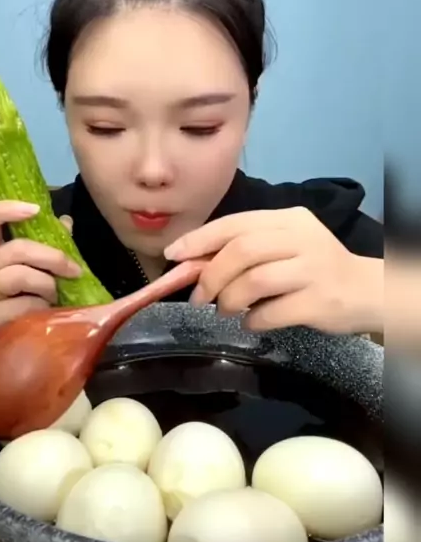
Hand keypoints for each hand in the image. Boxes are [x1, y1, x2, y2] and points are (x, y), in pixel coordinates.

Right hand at [0, 200, 79, 337]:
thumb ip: (21, 240)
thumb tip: (64, 223)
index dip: (8, 209)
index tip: (35, 210)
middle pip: (20, 249)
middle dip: (54, 257)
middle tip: (75, 269)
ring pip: (24, 276)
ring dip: (48, 285)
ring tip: (52, 294)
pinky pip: (25, 304)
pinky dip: (40, 305)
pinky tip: (40, 310)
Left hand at [164, 207, 382, 333]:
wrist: (367, 290)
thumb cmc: (313, 268)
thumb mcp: (283, 246)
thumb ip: (245, 250)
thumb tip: (191, 264)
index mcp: (287, 219)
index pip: (234, 224)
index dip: (199, 240)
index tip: (173, 255)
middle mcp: (301, 238)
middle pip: (241, 251)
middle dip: (211, 275)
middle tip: (199, 297)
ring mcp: (313, 269)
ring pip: (255, 280)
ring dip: (229, 299)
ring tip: (225, 310)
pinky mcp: (320, 301)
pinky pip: (273, 312)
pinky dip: (253, 321)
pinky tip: (252, 322)